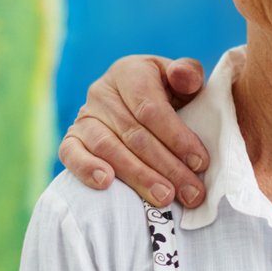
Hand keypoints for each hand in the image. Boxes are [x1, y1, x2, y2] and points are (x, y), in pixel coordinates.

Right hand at [57, 55, 210, 206]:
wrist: (135, 104)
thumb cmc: (166, 94)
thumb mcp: (181, 80)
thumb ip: (188, 74)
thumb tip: (184, 76)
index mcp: (131, 72)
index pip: (151, 108)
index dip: (177, 137)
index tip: (200, 163)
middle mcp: (102, 92)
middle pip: (134, 134)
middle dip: (167, 166)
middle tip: (191, 193)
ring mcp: (84, 116)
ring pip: (108, 148)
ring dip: (138, 176)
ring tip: (164, 198)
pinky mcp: (72, 139)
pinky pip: (72, 154)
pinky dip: (87, 169)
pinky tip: (106, 184)